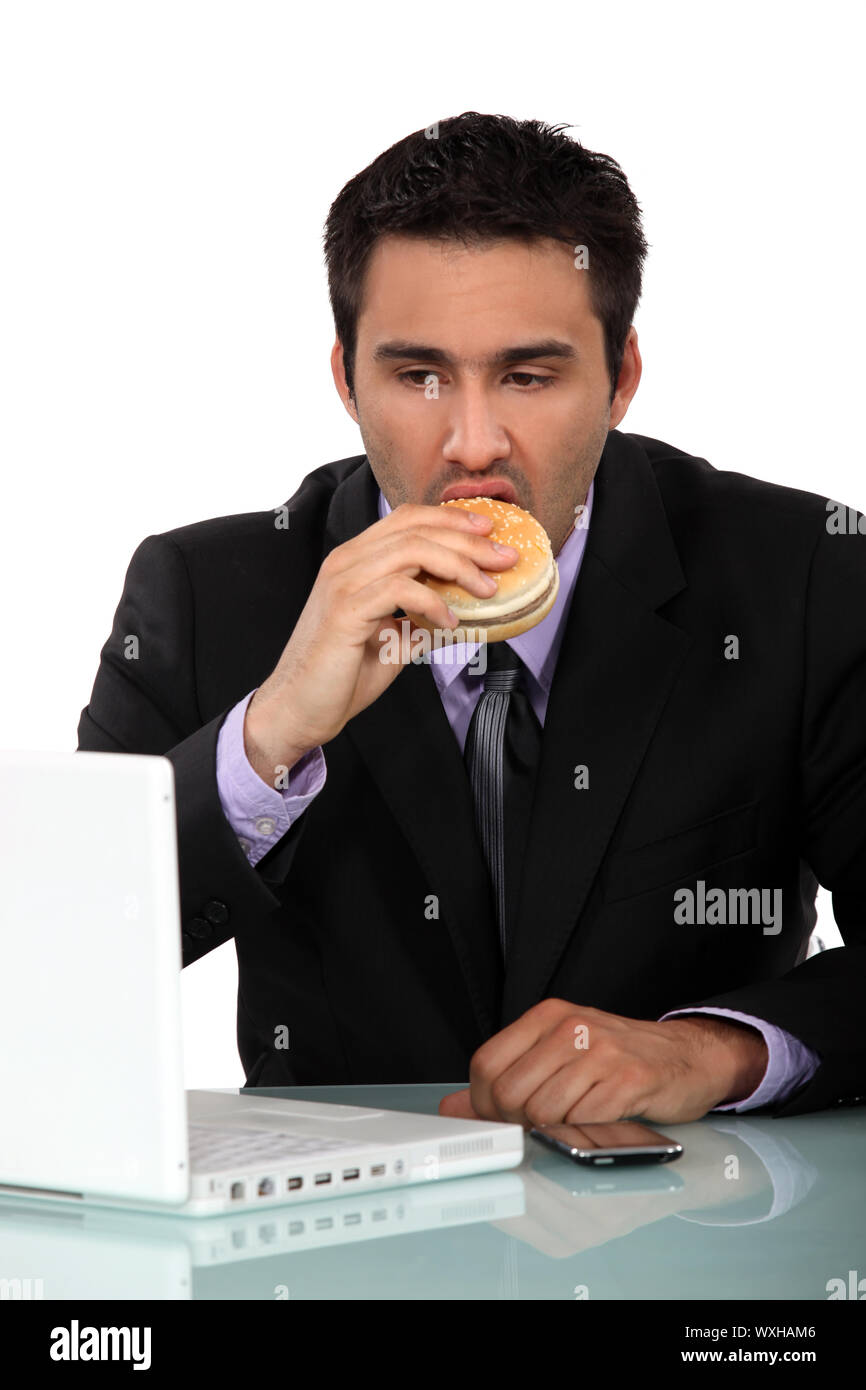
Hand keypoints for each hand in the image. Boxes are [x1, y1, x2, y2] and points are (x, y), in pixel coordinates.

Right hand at [243, 502, 518, 782]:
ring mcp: (344, 582)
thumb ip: (419, 619)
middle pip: (415, 528)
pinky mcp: (346, 610)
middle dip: (468, 539)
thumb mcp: (392, 639)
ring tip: (487, 589)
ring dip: (458, 565)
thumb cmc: (340, 676)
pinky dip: (432, 601)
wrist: (299, 708)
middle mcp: (347, 562)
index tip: (489, 532)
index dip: (451, 519)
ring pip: (411, 549)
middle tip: (505, 558)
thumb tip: (462, 614)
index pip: (407, 519)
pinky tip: (451, 622)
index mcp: (355, 561)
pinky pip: (399, 588)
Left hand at [438, 1000, 768, 1126]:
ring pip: (543, 1110)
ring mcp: (601, 1050)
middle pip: (509, 1092)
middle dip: (514, 1122)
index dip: (483, 1102)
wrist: (688, 1055)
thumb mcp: (559, 1053)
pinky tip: (595, 1123)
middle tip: (536, 1127)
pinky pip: (583, 1119)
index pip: (486, 1063)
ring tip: (570, 1123)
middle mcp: (571, 1026)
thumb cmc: (621, 1057)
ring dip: (551, 1130)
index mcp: (547, 1016)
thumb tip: (454, 1107)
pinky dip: (582, 1132)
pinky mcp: (630, 1078)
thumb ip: (508, 1076)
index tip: (499, 1117)